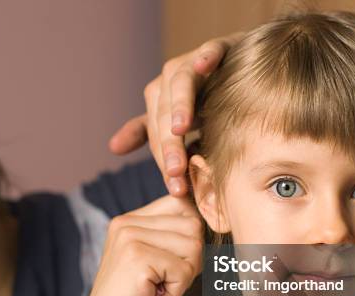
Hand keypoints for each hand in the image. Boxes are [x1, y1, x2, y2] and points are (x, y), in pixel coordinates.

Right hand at [70, 195, 202, 295]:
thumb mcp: (157, 262)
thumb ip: (176, 237)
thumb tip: (216, 220)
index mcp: (131, 219)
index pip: (184, 206)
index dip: (190, 238)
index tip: (167, 266)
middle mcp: (127, 222)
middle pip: (193, 226)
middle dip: (189, 260)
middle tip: (160, 282)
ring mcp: (130, 237)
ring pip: (194, 246)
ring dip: (183, 277)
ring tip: (154, 289)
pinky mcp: (137, 258)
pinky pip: (185, 270)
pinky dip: (176, 292)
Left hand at [108, 32, 243, 195]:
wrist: (241, 64)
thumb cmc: (208, 97)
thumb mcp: (178, 121)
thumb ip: (148, 134)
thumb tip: (113, 148)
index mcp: (159, 99)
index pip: (157, 135)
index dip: (165, 162)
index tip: (176, 190)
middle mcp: (170, 80)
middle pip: (164, 114)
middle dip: (170, 145)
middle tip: (177, 173)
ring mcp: (193, 62)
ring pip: (181, 83)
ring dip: (180, 105)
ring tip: (179, 129)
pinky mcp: (219, 47)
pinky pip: (211, 49)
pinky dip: (206, 56)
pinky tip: (205, 65)